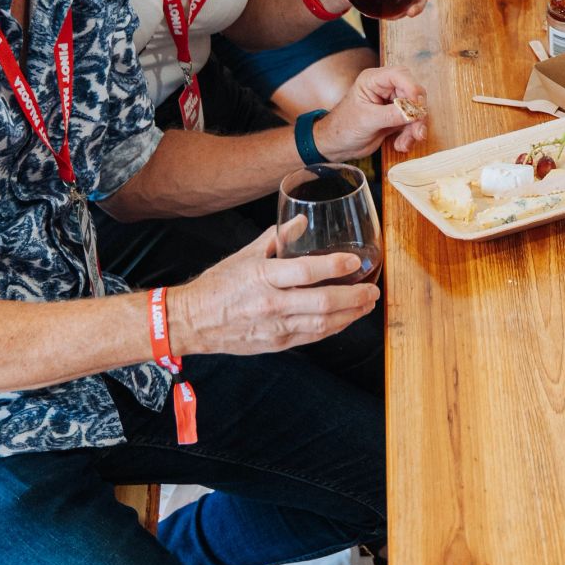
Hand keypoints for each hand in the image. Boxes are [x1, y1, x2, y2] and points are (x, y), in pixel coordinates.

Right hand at [174, 220, 378, 355]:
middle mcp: (271, 304)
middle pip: (322, 304)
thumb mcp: (245, 255)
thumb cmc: (218, 285)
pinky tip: (346, 320)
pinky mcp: (276, 344)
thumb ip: (277, 238)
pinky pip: (312, 337)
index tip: (356, 261)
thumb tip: (302, 221)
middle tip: (373, 289)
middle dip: (354, 297)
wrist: (192, 321)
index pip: (306, 272)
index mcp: (263, 278)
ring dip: (350, 315)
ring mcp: (275, 328)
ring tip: (367, 304)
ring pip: (322, 325)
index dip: (335, 266)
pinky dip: (333, 328)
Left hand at [313, 66, 429, 156]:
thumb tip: (413, 113)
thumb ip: (391, 115)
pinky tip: (400, 145)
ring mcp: (392, 103)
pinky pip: (412, 124)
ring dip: (414, 129)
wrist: (337, 145)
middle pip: (413, 93)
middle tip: (417, 131)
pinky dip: (409, 136)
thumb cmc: (343, 127)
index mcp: (373, 80)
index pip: (400, 75)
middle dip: (416, 114)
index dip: (412, 87)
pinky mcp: (396, 117)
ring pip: (415, 111)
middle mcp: (385, 88)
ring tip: (404, 143)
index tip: (417, 105)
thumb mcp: (366, 120)